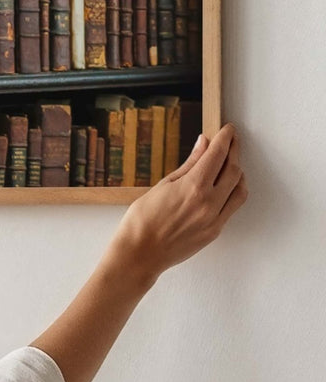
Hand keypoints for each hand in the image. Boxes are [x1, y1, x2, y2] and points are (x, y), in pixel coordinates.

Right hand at [104, 123, 248, 286]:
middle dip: (235, 151)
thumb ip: (188, 165)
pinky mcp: (215, 231)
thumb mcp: (163, 185)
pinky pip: (233, 206)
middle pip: (234, 170)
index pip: (217, 156)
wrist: (141, 252)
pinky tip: (226, 184)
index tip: (228, 129)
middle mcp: (209, 202)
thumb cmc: (142, 218)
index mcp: (193, 187)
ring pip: (240, 190)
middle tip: (232, 140)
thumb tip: (202, 144)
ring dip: (239, 172)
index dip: (225, 139)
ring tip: (231, 161)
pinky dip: (235, 191)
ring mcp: (215, 219)